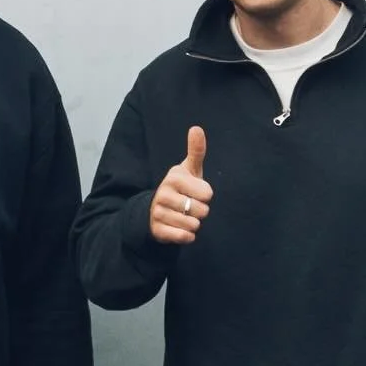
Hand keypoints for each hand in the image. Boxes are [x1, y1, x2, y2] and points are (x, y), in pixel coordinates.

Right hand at [149, 127, 211, 243]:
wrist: (157, 211)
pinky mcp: (158, 230)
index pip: (207, 194)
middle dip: (201, 212)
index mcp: (174, 178)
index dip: (206, 196)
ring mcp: (159, 212)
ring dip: (194, 224)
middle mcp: (163, 194)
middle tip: (190, 206)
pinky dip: (187, 236)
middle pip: (202, 211)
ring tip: (184, 216)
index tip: (196, 192)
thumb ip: (196, 151)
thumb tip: (196, 128)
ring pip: (193, 225)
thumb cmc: (181, 188)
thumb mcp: (189, 170)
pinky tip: (181, 229)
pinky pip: (184, 237)